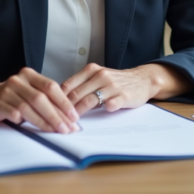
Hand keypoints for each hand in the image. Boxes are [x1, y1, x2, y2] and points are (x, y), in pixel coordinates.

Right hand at [0, 69, 79, 133]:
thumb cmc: (11, 96)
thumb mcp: (29, 92)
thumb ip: (46, 99)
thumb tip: (69, 117)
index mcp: (29, 75)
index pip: (51, 87)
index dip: (64, 102)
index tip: (74, 117)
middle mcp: (18, 81)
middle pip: (41, 98)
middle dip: (57, 115)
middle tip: (67, 128)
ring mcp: (6, 91)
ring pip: (28, 107)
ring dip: (44, 121)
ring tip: (55, 131)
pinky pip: (12, 113)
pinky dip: (22, 121)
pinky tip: (31, 129)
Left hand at [61, 63, 192, 115]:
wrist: (141, 80)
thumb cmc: (115, 81)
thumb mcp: (97, 77)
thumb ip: (81, 85)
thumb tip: (59, 100)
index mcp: (91, 70)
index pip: (68, 85)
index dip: (58, 99)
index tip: (52, 111)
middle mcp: (100, 76)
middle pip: (76, 94)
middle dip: (66, 110)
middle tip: (59, 121)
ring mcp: (112, 86)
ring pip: (90, 100)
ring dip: (80, 112)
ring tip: (73, 123)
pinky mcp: (124, 96)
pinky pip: (111, 103)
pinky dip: (105, 108)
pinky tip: (100, 113)